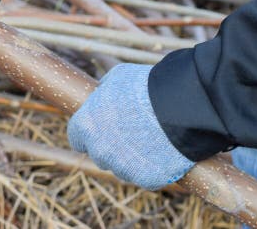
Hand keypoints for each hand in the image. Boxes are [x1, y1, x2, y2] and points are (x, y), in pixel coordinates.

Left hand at [67, 64, 194, 189]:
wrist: (179, 106)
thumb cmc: (146, 86)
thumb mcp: (117, 77)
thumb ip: (104, 90)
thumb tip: (101, 93)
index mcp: (86, 126)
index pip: (77, 138)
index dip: (90, 134)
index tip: (101, 130)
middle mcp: (99, 151)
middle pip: (100, 155)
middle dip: (111, 147)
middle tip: (132, 132)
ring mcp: (123, 168)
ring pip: (122, 168)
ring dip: (131, 159)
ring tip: (151, 139)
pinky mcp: (146, 179)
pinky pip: (146, 176)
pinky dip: (153, 168)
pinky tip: (163, 152)